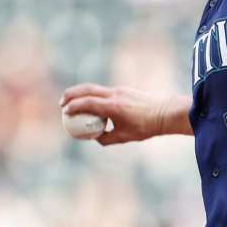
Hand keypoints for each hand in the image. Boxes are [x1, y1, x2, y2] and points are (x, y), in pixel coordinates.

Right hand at [60, 83, 191, 145]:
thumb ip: (106, 138)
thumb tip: (94, 137)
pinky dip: (93, 95)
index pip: (88, 103)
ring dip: (81, 93)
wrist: (165, 113)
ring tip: (72, 101)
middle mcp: (115, 95)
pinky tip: (91, 104)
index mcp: (113, 107)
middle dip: (72, 94)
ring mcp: (120, 90)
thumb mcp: (124, 137)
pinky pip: (104, 91)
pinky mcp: (124, 90)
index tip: (65, 112)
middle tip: (62, 103)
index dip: (74, 106)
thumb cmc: (146, 127)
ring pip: (95, 88)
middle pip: (87, 89)